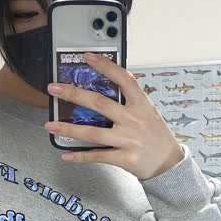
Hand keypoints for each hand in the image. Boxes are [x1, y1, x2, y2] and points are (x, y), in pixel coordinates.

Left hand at [44, 50, 184, 180]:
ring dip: (69, 129)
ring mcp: (128, 140)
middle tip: (55, 89)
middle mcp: (134, 120)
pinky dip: (80, 156)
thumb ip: (129, 102)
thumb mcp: (149, 113)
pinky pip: (98, 156)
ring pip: (93, 133)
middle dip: (74, 94)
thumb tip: (102, 91)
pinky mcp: (125, 158)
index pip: (124, 79)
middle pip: (100, 104)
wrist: (169, 164)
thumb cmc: (156, 136)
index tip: (88, 57)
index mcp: (141, 105)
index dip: (106, 66)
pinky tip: (66, 154)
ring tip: (51, 125)